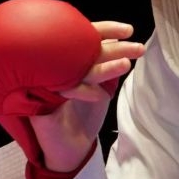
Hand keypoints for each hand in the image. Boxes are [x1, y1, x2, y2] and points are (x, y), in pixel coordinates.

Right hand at [29, 21, 145, 173]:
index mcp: (65, 61)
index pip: (83, 37)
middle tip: (137, 48)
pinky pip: (62, 91)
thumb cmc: (83, 114)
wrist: (70, 148)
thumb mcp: (98, 84)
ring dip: (103, 66)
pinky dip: (83, 91)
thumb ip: (102, 64)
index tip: (129, 30)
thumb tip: (116, 40)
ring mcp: (43, 85)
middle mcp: (52, 69)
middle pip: (82, 51)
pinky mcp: (40, 104)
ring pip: (75, 69)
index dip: (106, 31)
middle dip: (113, 49)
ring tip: (126, 64)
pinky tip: (102, 95)